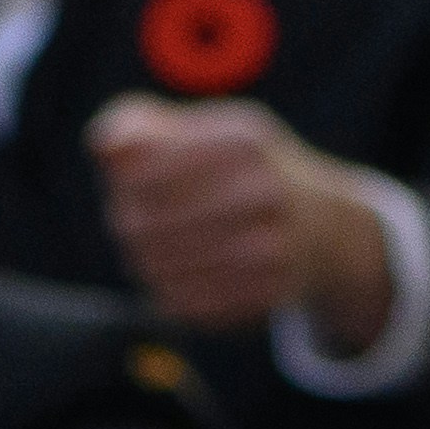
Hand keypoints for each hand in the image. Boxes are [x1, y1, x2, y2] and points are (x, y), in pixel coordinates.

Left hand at [80, 101, 388, 347]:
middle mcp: (265, 190)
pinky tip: (178, 275)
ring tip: (151, 251)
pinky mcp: (271, 291)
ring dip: (145, 261)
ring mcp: (274, 246)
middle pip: (143, 222)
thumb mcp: (199, 130)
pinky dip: (171, 292)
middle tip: (132, 223)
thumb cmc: (239, 171)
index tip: (125, 184)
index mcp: (241, 139)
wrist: (324, 228)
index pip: (139, 168)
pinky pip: (191, 303)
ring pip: (163, 267)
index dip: (120, 182)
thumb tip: (105, 147)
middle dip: (128, 223)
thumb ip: (138, 125)